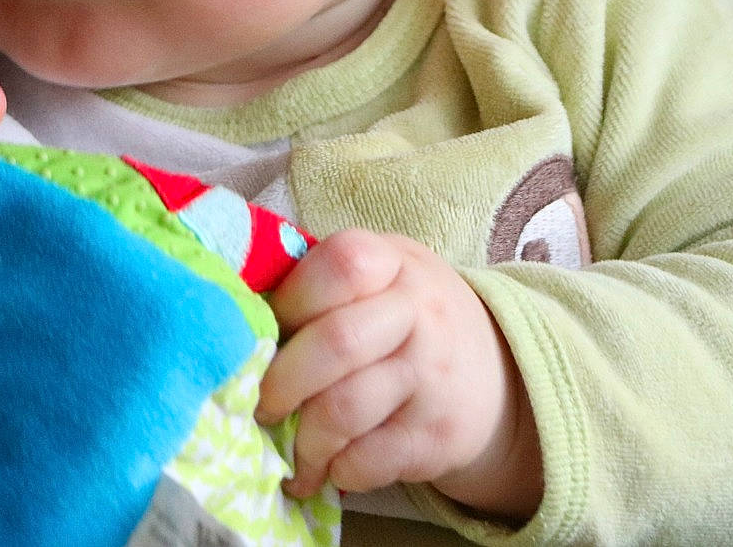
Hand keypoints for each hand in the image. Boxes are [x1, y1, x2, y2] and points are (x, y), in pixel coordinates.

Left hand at [255, 230, 540, 518]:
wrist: (497, 374)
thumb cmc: (407, 318)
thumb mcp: (381, 276)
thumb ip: (322, 282)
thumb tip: (235, 311)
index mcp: (395, 262)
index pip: (342, 264)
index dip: (291, 300)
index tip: (266, 331)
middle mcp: (421, 314)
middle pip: (335, 343)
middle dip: (279, 382)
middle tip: (258, 405)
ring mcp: (433, 378)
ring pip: (343, 410)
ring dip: (301, 439)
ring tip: (287, 450)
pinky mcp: (436, 438)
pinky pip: (366, 461)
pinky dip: (335, 471)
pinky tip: (329, 467)